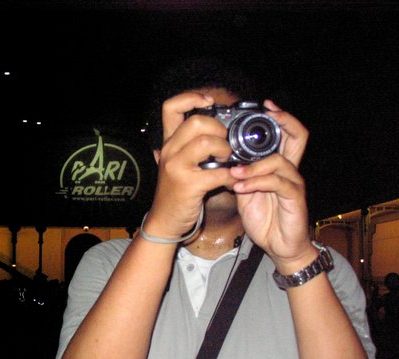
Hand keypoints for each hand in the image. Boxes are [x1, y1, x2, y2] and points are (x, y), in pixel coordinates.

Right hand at [143, 91, 237, 238]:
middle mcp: (169, 151)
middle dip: (219, 129)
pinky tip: (234, 180)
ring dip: (225, 149)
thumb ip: (192, 147)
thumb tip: (222, 131)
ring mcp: (176, 167)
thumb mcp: (178, 164)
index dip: (191, 97)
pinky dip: (231, 176)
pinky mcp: (188, 185)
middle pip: (196, 122)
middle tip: (226, 144)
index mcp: (168, 143)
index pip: (171, 107)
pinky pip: (217, 173)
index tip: (209, 102)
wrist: (165, 222)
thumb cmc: (177, 193)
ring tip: (229, 160)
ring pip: (206, 142)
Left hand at [229, 100, 315, 272]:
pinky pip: (277, 183)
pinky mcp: (294, 198)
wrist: (279, 247)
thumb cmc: (264, 219)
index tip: (264, 106)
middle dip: (284, 121)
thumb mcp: (246, 192)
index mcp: (278, 166)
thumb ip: (238, 175)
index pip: (286, 134)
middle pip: (298, 136)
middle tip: (268, 113)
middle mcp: (290, 170)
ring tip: (233, 172)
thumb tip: (222, 160)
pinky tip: (240, 186)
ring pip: (279, 161)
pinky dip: (256, 182)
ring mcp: (294, 183)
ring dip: (253, 165)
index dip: (280, 118)